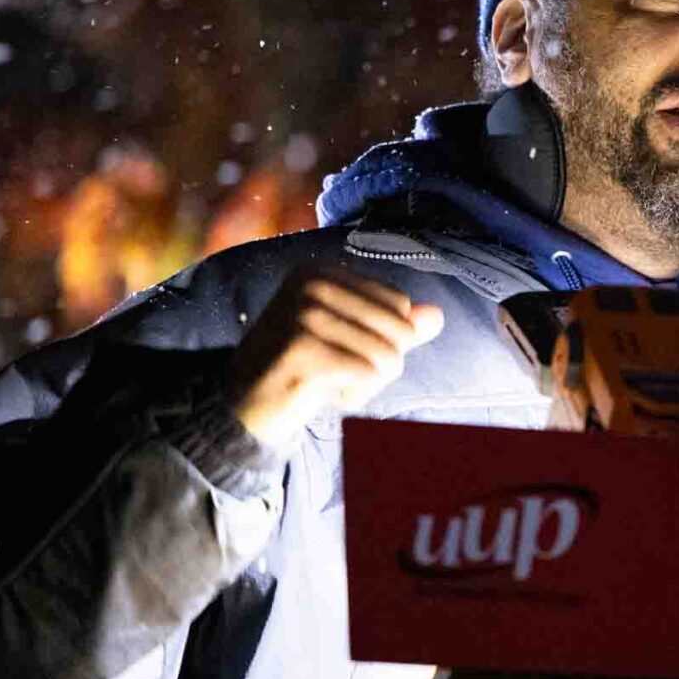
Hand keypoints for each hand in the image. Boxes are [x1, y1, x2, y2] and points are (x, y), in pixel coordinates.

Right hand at [225, 268, 443, 449]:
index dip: (384, 339)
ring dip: (366, 382)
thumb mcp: (350, 340)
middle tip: (335, 370)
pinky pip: (367, 375)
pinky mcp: (301, 349)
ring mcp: (304, 315)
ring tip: (327, 381)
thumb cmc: (301, 370)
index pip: (399, 304)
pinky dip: (353, 394)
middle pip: (399, 330)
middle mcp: (312, 285)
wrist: (241, 405)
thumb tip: (437, 315)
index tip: (340, 348)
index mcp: (322, 272)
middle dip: (379, 364)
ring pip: (387, 357)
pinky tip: (320, 393)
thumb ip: (395, 326)